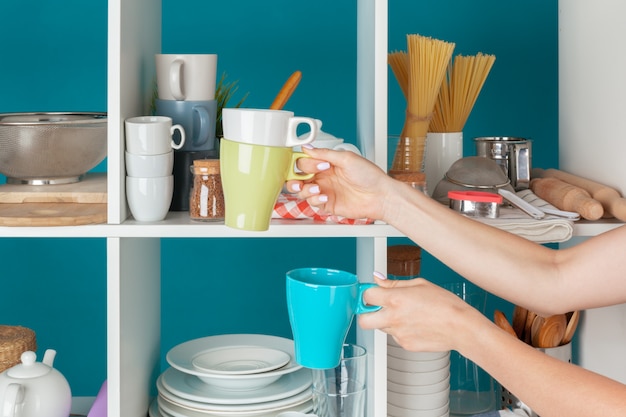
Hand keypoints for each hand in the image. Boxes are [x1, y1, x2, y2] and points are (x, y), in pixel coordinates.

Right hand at [286, 146, 394, 220]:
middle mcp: (323, 177)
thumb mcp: (346, 158)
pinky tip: (324, 196)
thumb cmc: (369, 175)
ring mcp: (325, 191)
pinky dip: (315, 199)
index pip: (304, 162)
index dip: (305, 163)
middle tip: (301, 180)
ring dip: (304, 190)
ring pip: (301, 191)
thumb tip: (307, 147)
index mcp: (326, 163)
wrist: (380, 195)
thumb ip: (324, 153)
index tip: (317, 165)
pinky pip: (312, 202)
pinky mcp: (328, 205)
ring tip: (317, 188)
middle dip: (294, 179)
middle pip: (297, 177)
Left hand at [357, 275, 488, 352]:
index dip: (368, 294)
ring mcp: (399, 334)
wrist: (461, 327)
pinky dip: (400, 331)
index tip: (371, 293)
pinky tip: (414, 324)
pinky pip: (395, 337)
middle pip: (363, 320)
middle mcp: (394, 318)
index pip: (367, 296)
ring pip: (381, 328)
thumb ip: (394, 283)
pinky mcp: (405, 345)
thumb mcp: (420, 284)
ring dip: (386, 321)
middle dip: (366, 314)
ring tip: (406, 314)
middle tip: (374, 309)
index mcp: (396, 299)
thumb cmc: (445, 304)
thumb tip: (377, 279)